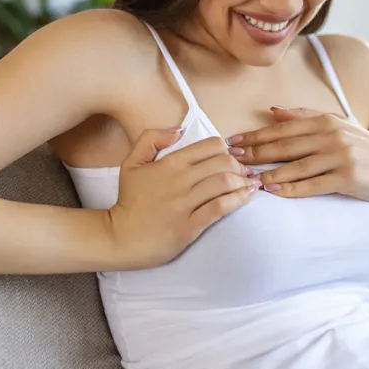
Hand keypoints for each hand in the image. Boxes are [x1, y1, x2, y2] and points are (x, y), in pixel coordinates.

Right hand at [107, 129, 260, 269]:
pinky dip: (239, 199)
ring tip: (249, 183)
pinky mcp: (190, 226)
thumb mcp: (131, 163)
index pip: (210, 146)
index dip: (225, 148)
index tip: (229, 156)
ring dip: (242, 181)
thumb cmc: (129, 200)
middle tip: (242, 171)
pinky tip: (247, 196)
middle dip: (238, 165)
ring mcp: (185, 204)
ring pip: (224, 183)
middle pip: (223, 163)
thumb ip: (151, 139)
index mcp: (170, 163)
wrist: (120, 237)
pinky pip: (220, 208)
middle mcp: (180, 181)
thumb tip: (178, 130)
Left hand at [229, 108, 368, 201]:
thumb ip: (305, 117)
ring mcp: (340, 156)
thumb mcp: (337, 125)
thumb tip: (272, 111)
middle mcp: (331, 136)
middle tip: (231, 161)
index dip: (255, 136)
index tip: (232, 143)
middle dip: (255, 154)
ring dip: (269, 174)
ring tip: (246, 180)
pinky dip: (291, 189)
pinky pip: (313, 185)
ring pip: (296, 166)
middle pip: (285, 146)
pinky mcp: (348, 178)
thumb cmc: (362, 148)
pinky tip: (274, 192)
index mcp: (325, 121)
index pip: (282, 128)